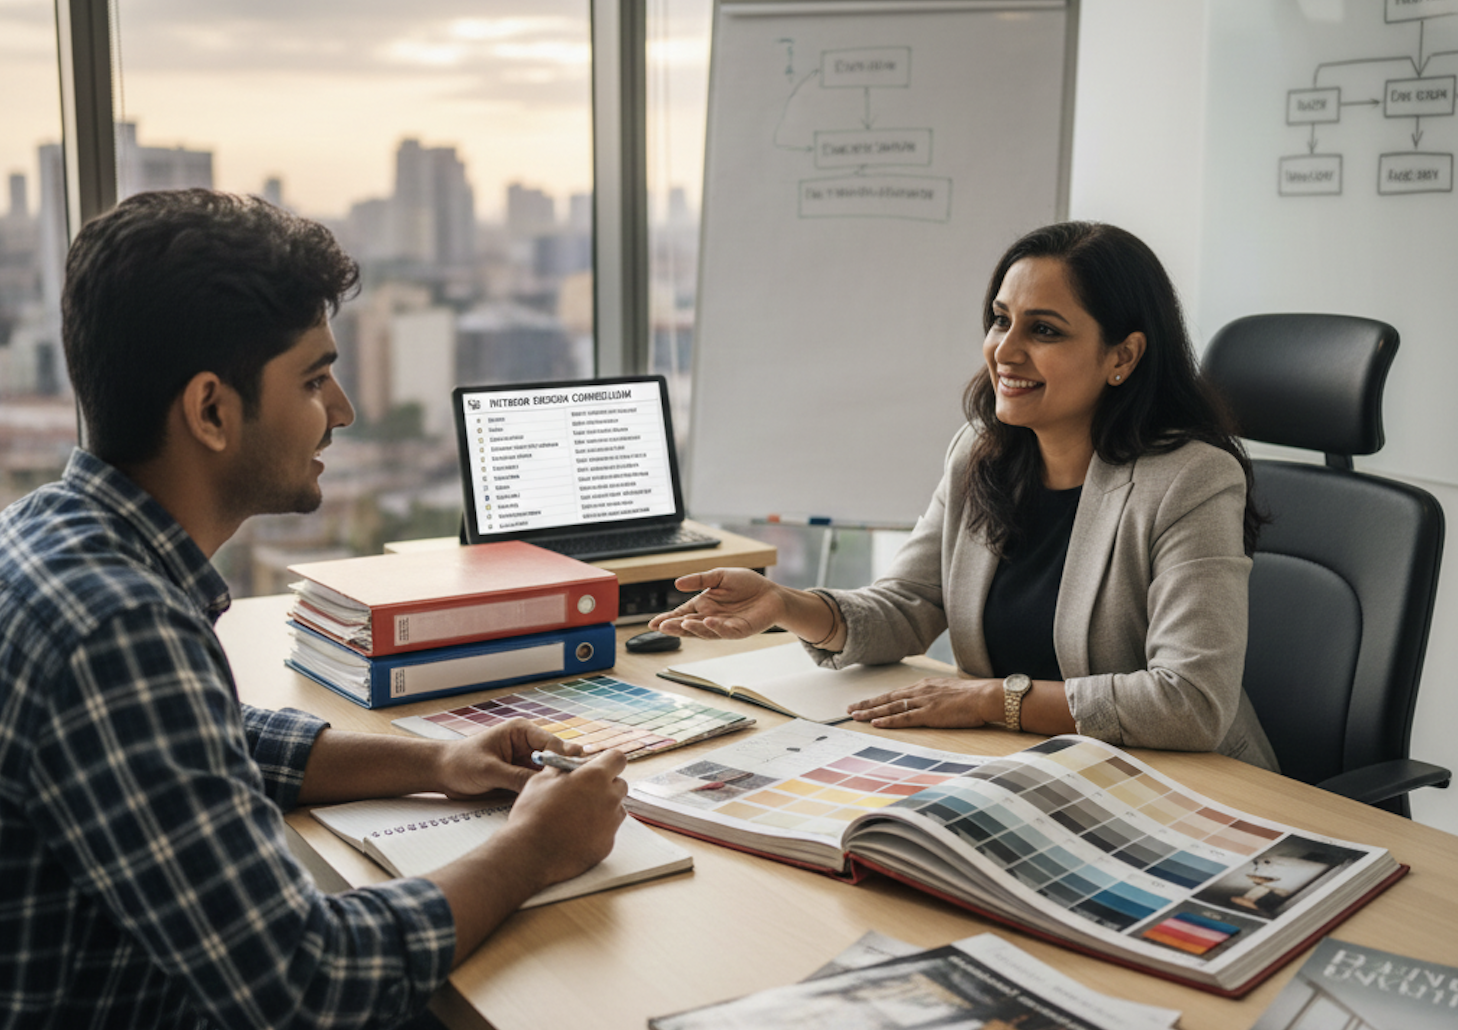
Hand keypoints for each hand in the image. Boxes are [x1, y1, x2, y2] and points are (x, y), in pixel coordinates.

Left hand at [435, 718, 583, 799]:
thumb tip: (542, 787)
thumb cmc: (460, 763)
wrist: (441, 774)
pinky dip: (544, 791)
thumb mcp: (489, 770)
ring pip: (548, 773)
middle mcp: (527, 745)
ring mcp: (525, 761)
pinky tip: (553, 801)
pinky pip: (537, 784)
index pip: (551, 744)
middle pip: (555, 759)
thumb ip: (516, 777)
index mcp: (521, 732)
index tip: (573, 776)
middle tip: (577, 788)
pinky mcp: (520, 776)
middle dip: (564, 772)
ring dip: (555, 784)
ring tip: (570, 797)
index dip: (563, 759)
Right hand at [501, 749, 628, 886]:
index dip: (607, 761)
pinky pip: (608, 831)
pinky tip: (575, 835)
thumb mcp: (541, 780)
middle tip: (582, 792)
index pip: (617, 758)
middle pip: (620, 784)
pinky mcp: (607, 845)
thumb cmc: (533, 814)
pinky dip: (597, 831)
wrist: (531, 855)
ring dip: (604, 808)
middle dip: (606, 785)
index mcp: (595, 777)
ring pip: (616, 809)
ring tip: (576, 816)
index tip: (595, 767)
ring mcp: (611, 824)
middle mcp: (610, 798)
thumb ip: (560, 768)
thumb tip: (565, 761)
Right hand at [647, 568, 784, 638]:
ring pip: (705, 631)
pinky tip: (708, 621)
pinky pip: (726, 631)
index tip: (653, 624)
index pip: (681, 614)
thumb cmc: (746, 584)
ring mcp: (724, 626)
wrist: (771, 593)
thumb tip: (677, 583)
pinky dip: (716, 627)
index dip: (668, 619)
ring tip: (682, 623)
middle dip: (675, 627)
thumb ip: (699, 579)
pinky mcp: (739, 630)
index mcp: (703, 605)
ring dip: (693, 628)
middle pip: (688, 626)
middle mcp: (711, 618)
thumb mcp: (720, 576)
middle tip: (661, 626)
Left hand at [846, 677, 999, 727]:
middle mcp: (920, 691)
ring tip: (856, 717)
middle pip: (888, 699)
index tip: (864, 702)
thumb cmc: (972, 696)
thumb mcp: (948, 691)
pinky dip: (888, 721)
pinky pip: (904, 718)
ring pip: (891, 708)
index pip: (895, 693)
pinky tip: (876, 723)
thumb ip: (935, 696)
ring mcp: (923, 702)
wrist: (984, 696)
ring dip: (872, 712)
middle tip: (850, 709)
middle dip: (868, 704)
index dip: (878, 699)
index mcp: (924, 686)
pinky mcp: (929, 714)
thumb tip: (929, 702)